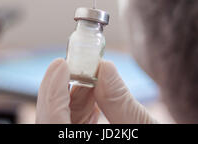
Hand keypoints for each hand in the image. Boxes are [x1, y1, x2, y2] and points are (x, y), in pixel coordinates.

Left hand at [36, 58, 156, 123]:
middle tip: (75, 66)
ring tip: (92, 79)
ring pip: (60, 129)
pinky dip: (81, 114)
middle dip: (62, 93)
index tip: (60, 65)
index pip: (52, 127)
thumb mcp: (145, 132)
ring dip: (72, 101)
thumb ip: (122, 103)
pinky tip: (95, 98)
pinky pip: (73, 134)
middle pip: (52, 126)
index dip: (51, 94)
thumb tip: (104, 69)